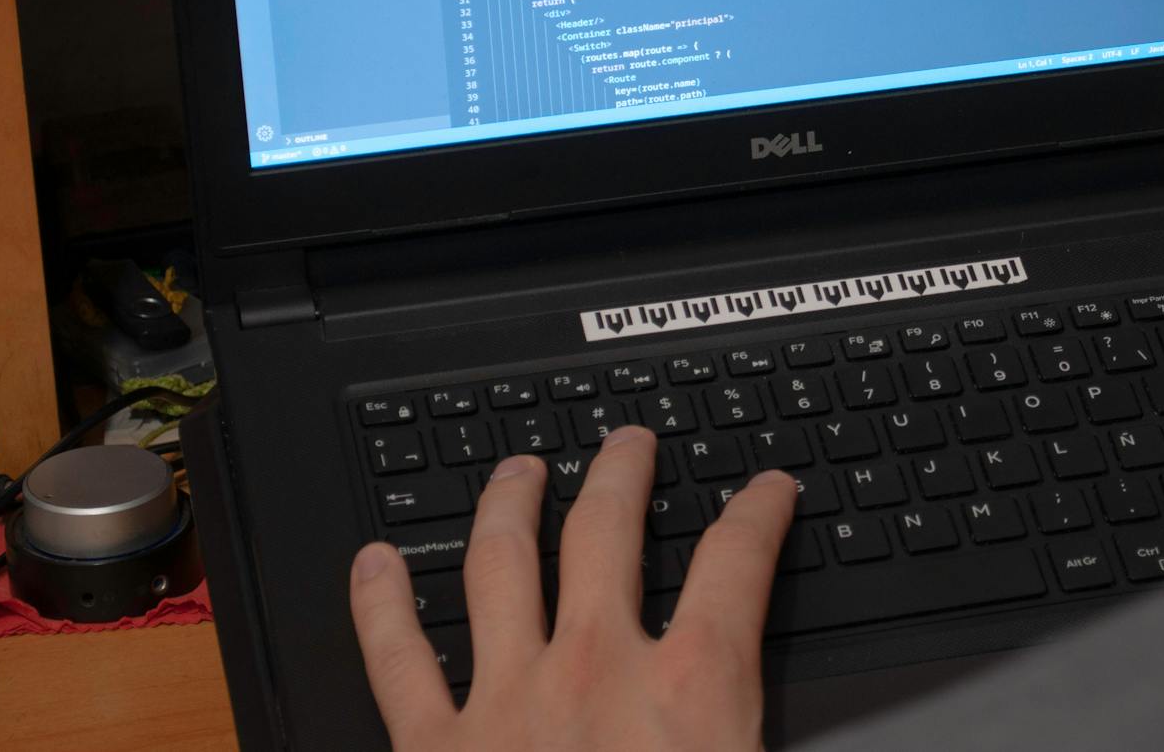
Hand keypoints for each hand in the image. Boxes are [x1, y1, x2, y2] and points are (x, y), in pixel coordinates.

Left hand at [349, 426, 798, 750]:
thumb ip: (755, 736)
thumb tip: (789, 727)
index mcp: (692, 690)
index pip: (739, 561)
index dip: (760, 511)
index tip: (768, 489)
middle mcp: (597, 672)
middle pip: (609, 531)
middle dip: (622, 472)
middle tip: (628, 442)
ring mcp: (506, 702)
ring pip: (501, 563)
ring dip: (509, 502)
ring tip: (518, 468)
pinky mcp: (433, 749)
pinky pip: (396, 659)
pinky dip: (380, 603)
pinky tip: (374, 562)